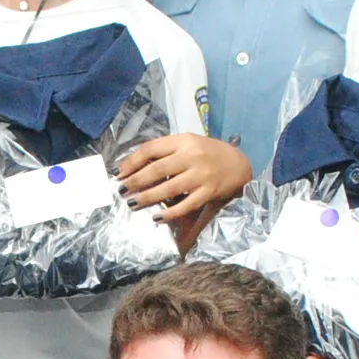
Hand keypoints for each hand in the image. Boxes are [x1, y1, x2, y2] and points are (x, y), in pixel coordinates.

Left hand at [115, 134, 252, 221]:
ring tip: (132, 203)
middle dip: (135, 181)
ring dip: (147, 197)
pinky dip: (170, 213)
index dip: (132, 161)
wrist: (239, 164)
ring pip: (168, 188)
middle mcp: (192, 156)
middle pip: (157, 169)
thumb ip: (166, 152)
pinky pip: (186, 205)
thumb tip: (135, 166)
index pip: (151, 148)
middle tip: (121, 190)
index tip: (120, 172)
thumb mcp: (188, 144)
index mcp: (184, 141)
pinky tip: (156, 217)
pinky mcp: (208, 193)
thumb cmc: (208, 153)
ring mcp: (201, 176)